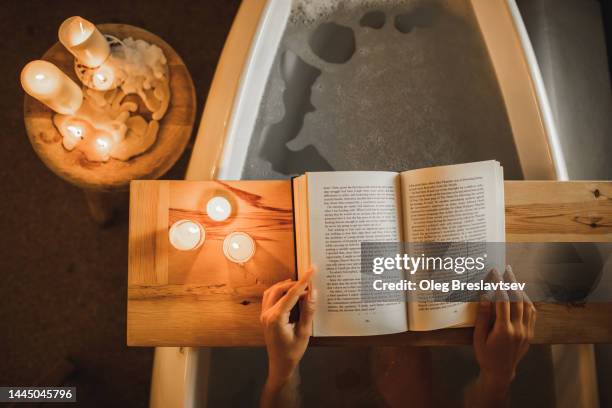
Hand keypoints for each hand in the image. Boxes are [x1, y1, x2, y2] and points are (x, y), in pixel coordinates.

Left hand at [260, 267, 315, 386]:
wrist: (280, 364)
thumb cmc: (293, 351)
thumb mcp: (304, 332)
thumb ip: (308, 310)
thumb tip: (313, 292)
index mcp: (276, 318)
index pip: (291, 294)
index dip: (303, 281)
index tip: (312, 270)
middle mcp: (267, 314)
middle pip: (281, 290)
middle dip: (296, 284)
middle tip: (310, 283)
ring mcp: (263, 314)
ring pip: (273, 291)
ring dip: (287, 286)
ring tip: (301, 286)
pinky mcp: (264, 315)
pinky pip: (270, 296)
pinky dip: (280, 291)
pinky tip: (290, 292)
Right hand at [472, 266, 535, 399]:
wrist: (500, 372)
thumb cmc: (486, 355)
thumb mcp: (478, 337)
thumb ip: (483, 318)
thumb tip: (485, 298)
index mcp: (503, 330)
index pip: (503, 301)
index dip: (499, 285)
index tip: (495, 273)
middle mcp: (518, 329)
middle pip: (517, 300)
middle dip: (512, 283)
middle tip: (507, 269)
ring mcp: (526, 332)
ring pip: (527, 305)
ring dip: (520, 290)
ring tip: (514, 280)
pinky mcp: (530, 334)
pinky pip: (532, 314)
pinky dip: (527, 302)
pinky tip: (521, 296)